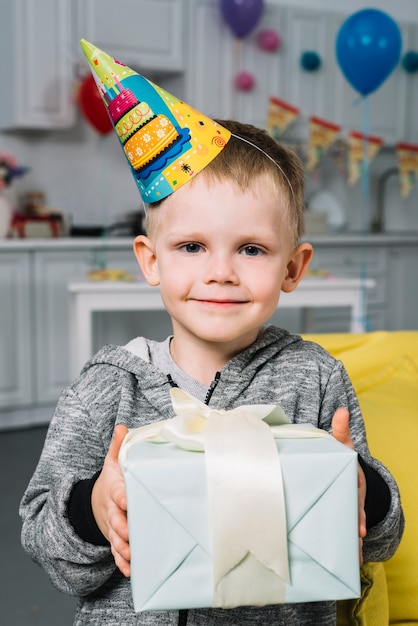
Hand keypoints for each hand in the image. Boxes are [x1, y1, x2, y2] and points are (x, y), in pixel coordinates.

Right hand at [91, 424, 129, 576]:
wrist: (97, 502)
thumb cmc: (113, 480)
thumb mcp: (113, 462)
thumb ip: (118, 446)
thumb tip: (122, 425)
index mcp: (115, 490)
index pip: (118, 492)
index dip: (121, 497)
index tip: (126, 500)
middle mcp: (112, 510)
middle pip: (115, 520)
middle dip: (122, 527)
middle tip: (129, 533)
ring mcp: (113, 527)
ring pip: (116, 539)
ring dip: (122, 548)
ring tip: (131, 556)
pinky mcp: (115, 539)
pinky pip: (117, 552)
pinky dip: (121, 562)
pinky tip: (129, 571)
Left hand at [332, 408, 366, 564]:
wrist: (343, 468)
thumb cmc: (341, 456)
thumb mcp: (342, 443)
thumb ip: (340, 429)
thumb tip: (341, 410)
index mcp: (353, 484)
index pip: (356, 500)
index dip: (357, 513)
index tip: (359, 526)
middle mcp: (352, 499)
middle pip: (354, 518)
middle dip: (355, 534)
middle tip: (354, 552)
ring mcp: (346, 509)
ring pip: (349, 528)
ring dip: (350, 544)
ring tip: (353, 563)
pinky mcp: (338, 514)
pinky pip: (342, 531)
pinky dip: (346, 546)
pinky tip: (348, 563)